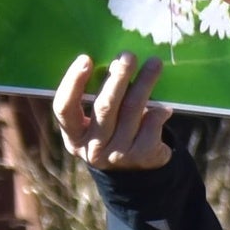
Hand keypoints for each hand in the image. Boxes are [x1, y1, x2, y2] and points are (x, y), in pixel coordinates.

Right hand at [52, 53, 172, 171]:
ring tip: (154, 64)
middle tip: (128, 55)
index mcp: (73, 135)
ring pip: (132, 111)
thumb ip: (99, 100)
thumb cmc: (113, 134)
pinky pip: (151, 127)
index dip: (73, 82)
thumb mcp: (98, 123)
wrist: (136, 174)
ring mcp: (116, 155)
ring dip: (144, 84)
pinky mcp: (141, 158)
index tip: (86, 58)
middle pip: (105, 106)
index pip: (64, 107)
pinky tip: (165, 107)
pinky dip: (159, 113)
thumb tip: (117, 63)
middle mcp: (91, 147)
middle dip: (118, 77)